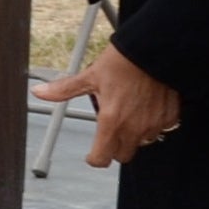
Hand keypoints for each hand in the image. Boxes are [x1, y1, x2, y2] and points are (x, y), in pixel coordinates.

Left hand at [31, 43, 177, 170]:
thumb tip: (39, 92)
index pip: (102, 158)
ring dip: (135, 135)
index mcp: (110, 121)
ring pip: (142, 142)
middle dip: (115, 148)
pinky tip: (148, 108)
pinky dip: (154, 123)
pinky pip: (161, 129)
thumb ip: (65, 89)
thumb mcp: (90, 76)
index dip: (95, 158)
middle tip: (111, 132)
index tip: (93, 154)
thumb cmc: (122, 61)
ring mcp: (153, 124)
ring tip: (130, 114)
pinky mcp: (169, 117)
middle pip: (122, 155)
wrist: (153, 49)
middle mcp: (133, 127)